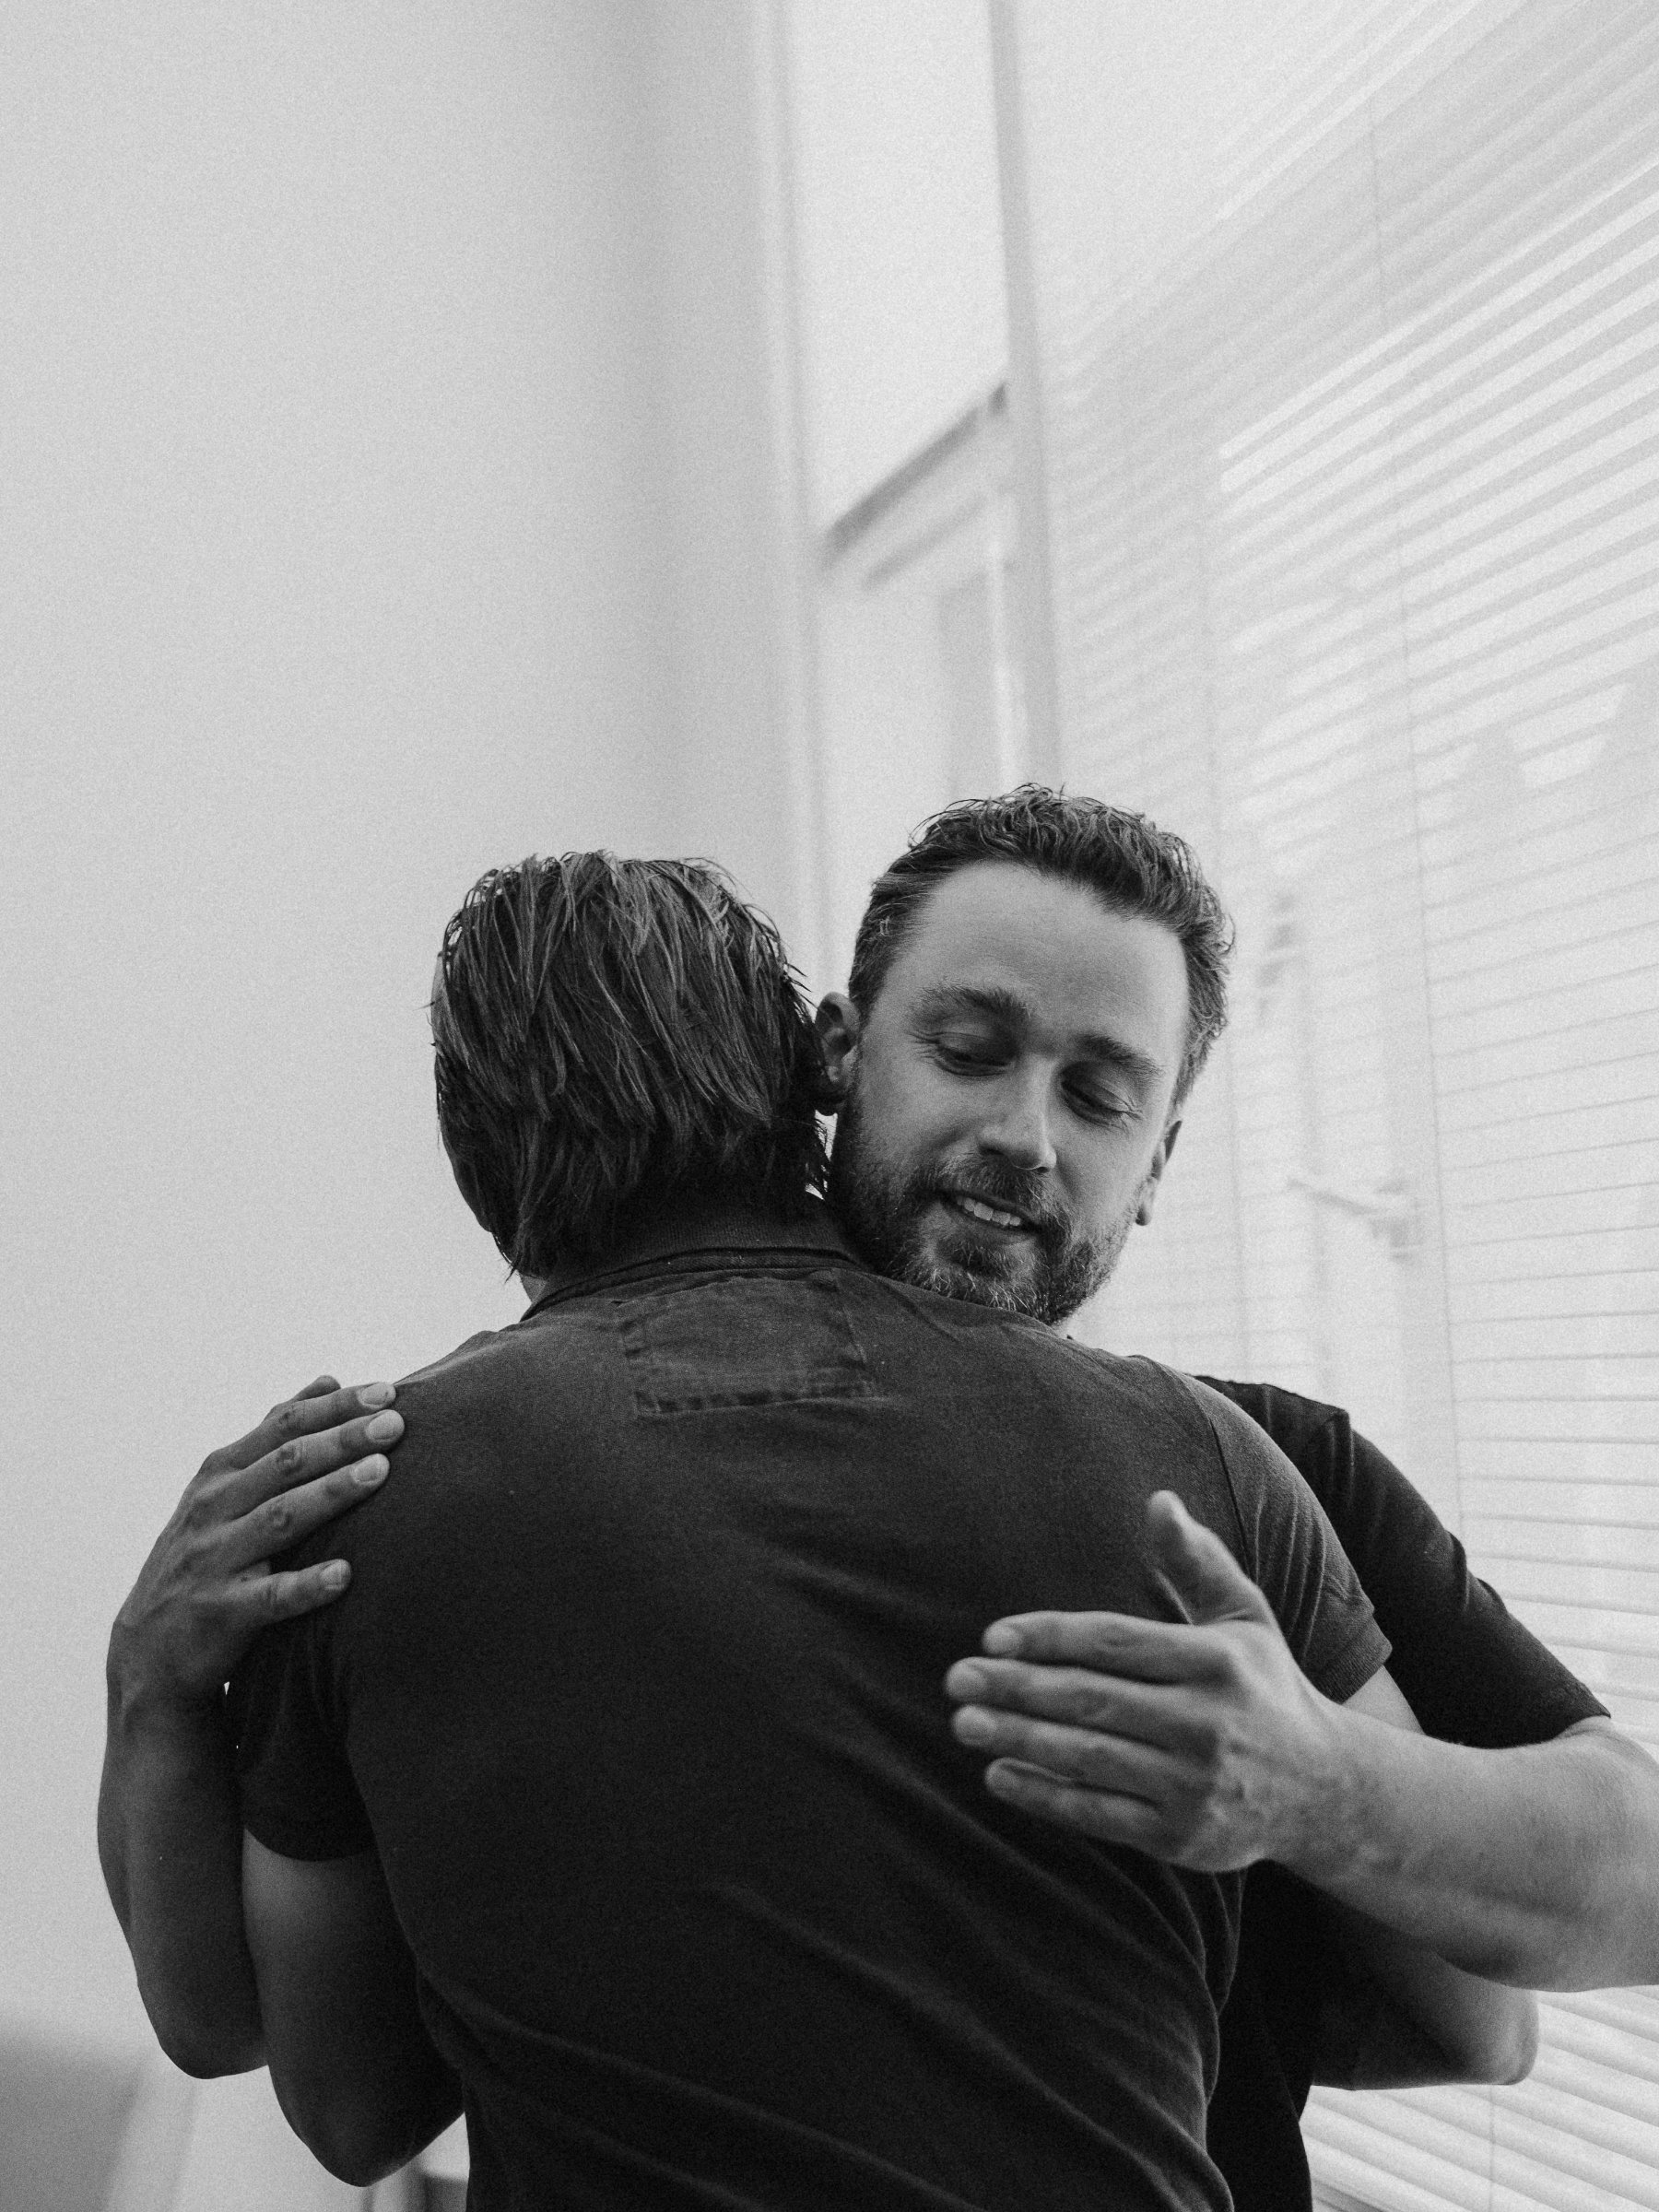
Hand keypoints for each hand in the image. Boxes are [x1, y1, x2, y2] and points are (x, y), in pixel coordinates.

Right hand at [108, 1376, 404, 1716]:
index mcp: (221, 1474)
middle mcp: (214, 1508)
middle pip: (286, 1463)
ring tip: (380, 1473)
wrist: (148, 1652)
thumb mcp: (226, 1489)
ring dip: (331, 1492)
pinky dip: (307, 1585)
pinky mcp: (220, 1612)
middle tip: (395, 1423)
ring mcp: (215, 1559)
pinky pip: (270, 1596)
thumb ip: (275, 1436)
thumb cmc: (206, 1556)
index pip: (283, 1426)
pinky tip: (345, 1575)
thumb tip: (330, 1379)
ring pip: (280, 1518)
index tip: (387, 1391)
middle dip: (343, 1439)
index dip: (334, 1407)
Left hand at [943, 1490, 1341, 1870]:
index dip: (1050, 1637)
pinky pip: (1099, 1814)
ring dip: (1018, 1739)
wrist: (1325, 1793)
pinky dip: (1045, 1796)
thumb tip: (1158, 1500)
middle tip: (957, 1678)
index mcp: (1216, 1661)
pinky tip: (1000, 1775)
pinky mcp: (1183, 1838)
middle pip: (1092, 1699)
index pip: (1114, 1642)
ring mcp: (1194, 1785)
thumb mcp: (1244, 1617)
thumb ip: (1197, 1561)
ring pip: (1088, 1757)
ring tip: (965, 1722)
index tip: (993, 1635)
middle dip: (1017, 1688)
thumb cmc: (1263, 1688)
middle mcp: (1206, 1723)